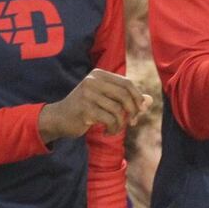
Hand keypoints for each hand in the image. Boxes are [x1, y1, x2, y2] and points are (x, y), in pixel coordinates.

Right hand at [38, 68, 153, 140]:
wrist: (58, 119)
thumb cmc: (85, 109)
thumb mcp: (106, 101)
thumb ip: (127, 99)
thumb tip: (149, 101)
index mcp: (99, 75)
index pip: (127, 83)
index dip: (137, 98)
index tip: (140, 111)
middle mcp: (93, 81)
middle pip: (125, 94)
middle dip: (133, 111)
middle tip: (132, 122)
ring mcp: (88, 94)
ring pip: (118, 109)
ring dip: (121, 123)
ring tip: (115, 128)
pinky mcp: (85, 109)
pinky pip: (110, 119)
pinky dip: (113, 128)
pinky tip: (107, 132)